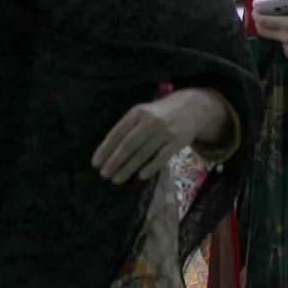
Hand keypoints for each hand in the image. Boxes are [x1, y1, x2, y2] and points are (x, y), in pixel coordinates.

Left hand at [91, 87, 229, 183]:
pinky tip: (141, 176)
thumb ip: (129, 128)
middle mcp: (150, 121)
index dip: (105, 149)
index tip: (96, 163)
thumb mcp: (143, 113)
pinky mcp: (177, 142)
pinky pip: (161, 158)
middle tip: (104, 174)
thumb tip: (109, 152)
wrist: (191, 108)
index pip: (117, 132)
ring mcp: (165, 132)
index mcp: (137, 112)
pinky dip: (150, 168)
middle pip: (128, 144)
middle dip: (114, 161)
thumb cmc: (160, 114)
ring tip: (117, 179)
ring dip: (128, 168)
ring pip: (143, 153)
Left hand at [250, 0, 287, 47]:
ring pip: (272, 39)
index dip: (257, 15)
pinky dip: (280, 40)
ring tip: (277, 25)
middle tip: (261, 17)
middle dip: (259, 23)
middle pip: (263, 31)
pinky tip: (287, 34)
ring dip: (271, 31)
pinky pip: (281, 46)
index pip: (264, 21)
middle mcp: (286, 38)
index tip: (256, 10)